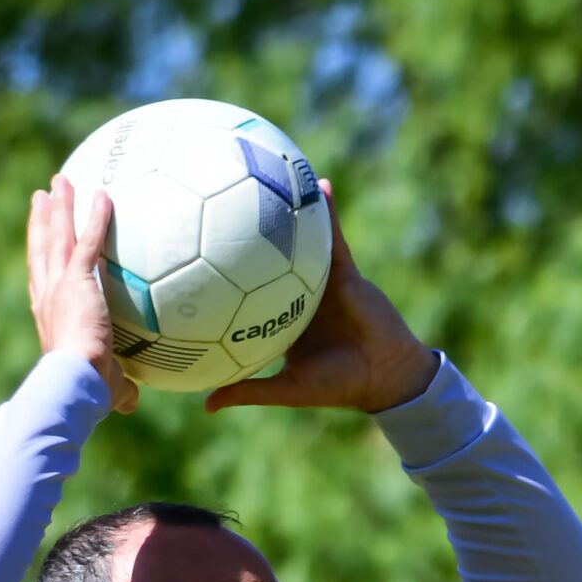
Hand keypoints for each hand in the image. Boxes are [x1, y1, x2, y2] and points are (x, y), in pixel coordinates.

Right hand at [27, 174, 138, 416]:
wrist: (74, 380)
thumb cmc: (87, 390)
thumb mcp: (104, 388)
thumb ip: (119, 389)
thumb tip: (132, 402)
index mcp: (48, 316)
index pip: (41, 280)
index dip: (39, 258)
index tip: (39, 241)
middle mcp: (47, 295)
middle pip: (41, 248)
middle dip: (41, 221)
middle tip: (42, 197)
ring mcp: (59, 284)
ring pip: (57, 235)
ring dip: (60, 206)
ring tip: (60, 181)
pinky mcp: (77, 279)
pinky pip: (89, 240)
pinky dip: (96, 216)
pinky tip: (103, 194)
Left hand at [204, 180, 437, 415]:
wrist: (384, 376)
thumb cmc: (337, 385)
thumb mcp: (286, 389)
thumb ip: (248, 391)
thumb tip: (205, 406)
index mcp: (281, 318)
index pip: (247, 293)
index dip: (225, 275)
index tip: (196, 255)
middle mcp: (297, 294)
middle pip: (266, 259)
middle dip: (248, 232)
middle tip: (220, 202)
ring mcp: (320, 279)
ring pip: (298, 241)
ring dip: (286, 211)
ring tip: (266, 176)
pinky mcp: (345, 271)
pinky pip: (332, 236)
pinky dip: (325, 212)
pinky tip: (315, 185)